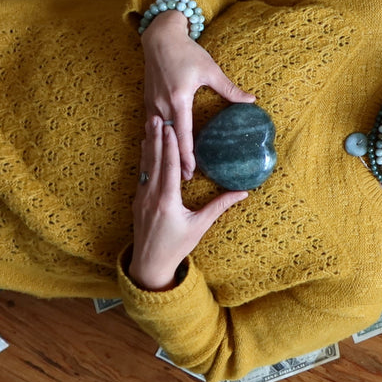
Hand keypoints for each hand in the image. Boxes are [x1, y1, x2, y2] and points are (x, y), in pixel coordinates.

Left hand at [129, 116, 247, 290]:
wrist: (149, 265)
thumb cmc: (177, 246)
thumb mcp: (200, 226)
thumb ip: (220, 206)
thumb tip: (243, 192)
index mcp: (167, 200)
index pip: (169, 167)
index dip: (170, 146)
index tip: (171, 127)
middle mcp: (151, 196)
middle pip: (154, 161)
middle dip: (156, 137)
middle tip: (156, 116)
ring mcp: (142, 198)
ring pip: (145, 165)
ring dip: (148, 144)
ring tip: (150, 124)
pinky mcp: (138, 201)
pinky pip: (142, 174)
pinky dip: (145, 158)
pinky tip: (146, 147)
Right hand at [142, 11, 255, 178]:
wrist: (160, 37)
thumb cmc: (187, 52)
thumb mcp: (211, 70)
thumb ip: (230, 89)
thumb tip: (251, 100)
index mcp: (178, 99)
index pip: (182, 134)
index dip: (187, 155)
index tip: (192, 171)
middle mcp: (161, 104)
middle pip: (168, 139)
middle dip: (176, 160)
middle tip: (185, 179)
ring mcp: (151, 103)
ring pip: (158, 133)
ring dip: (166, 150)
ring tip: (174, 168)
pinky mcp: (147, 100)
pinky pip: (152, 124)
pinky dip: (158, 138)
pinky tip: (162, 148)